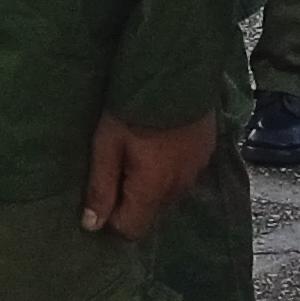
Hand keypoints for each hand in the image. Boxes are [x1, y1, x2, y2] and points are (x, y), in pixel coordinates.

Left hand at [82, 112, 217, 240]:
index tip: (103, 191)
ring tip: (140, 150)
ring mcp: (197, 171)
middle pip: (151, 213)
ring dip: (152, 184)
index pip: (132, 229)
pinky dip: (170, 168)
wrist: (177, 71)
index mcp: (153, 190)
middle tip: (118, 164)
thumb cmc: (133, 108)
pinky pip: (184, 175)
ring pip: (168, 195)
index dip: (112, 217)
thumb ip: (100, 186)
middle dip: (132, 199)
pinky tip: (162, 143)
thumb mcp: (107, 144)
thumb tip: (92, 226)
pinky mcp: (207, 153)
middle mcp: (179, 189)